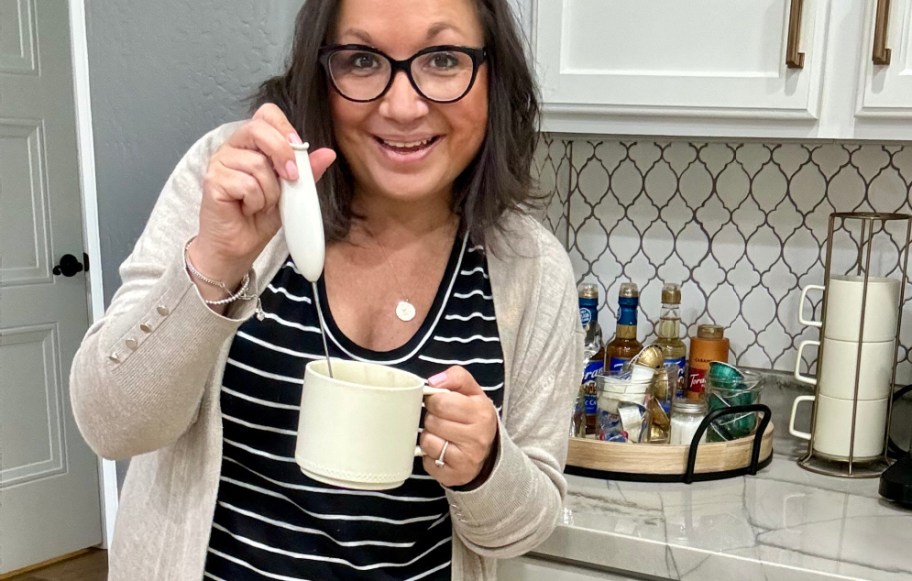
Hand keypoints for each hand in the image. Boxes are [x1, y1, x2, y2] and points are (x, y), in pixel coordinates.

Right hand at [191, 103, 335, 288]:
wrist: (240, 247)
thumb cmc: (260, 218)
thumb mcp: (292, 192)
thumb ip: (306, 171)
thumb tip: (327, 153)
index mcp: (251, 143)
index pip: (266, 114)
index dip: (285, 129)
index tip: (299, 150)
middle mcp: (232, 147)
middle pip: (258, 129)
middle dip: (283, 153)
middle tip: (291, 178)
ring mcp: (219, 162)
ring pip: (257, 164)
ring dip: (270, 191)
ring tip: (262, 204)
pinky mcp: (212, 181)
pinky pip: (246, 184)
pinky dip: (256, 201)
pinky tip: (248, 209)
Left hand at [420, 366, 498, 487]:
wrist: (488, 451)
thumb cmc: (474, 417)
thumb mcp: (472, 392)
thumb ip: (456, 377)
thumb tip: (434, 381)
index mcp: (481, 412)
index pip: (441, 402)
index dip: (433, 400)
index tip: (438, 403)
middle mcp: (478, 437)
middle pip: (432, 421)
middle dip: (431, 418)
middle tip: (440, 419)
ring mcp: (467, 459)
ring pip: (427, 441)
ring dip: (429, 436)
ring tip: (440, 434)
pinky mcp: (455, 475)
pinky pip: (427, 462)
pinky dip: (429, 455)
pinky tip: (441, 450)